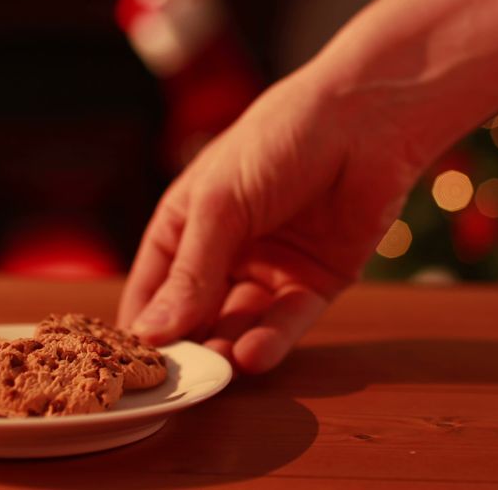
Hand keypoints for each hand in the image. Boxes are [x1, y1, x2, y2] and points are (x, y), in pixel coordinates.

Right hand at [116, 67, 424, 372]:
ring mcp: (271, 267)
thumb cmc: (280, 138)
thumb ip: (191, 272)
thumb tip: (151, 332)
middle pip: (197, 312)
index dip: (143, 323)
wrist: (366, 119)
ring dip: (228, 348)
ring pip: (241, 322)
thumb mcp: (220, 203)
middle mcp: (227, 249)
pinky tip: (252, 357)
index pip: (154, 285)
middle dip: (188, 344)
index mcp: (189, 221)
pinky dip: (271, 339)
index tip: (131, 365)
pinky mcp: (317, 280)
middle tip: (179, 379)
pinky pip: (288, 319)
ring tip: (217, 371)